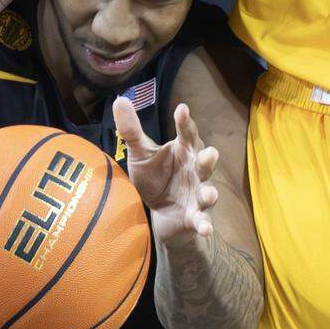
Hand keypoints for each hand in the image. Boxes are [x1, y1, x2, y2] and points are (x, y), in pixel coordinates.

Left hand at [112, 98, 220, 247]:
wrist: (159, 214)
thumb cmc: (154, 177)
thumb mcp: (140, 153)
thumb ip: (131, 130)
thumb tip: (120, 99)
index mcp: (184, 150)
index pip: (187, 133)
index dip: (185, 122)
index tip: (182, 109)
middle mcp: (195, 170)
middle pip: (206, 162)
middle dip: (209, 158)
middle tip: (209, 153)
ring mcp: (197, 194)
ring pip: (208, 192)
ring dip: (210, 193)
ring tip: (209, 194)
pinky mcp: (195, 217)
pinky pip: (202, 220)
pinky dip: (204, 224)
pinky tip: (204, 229)